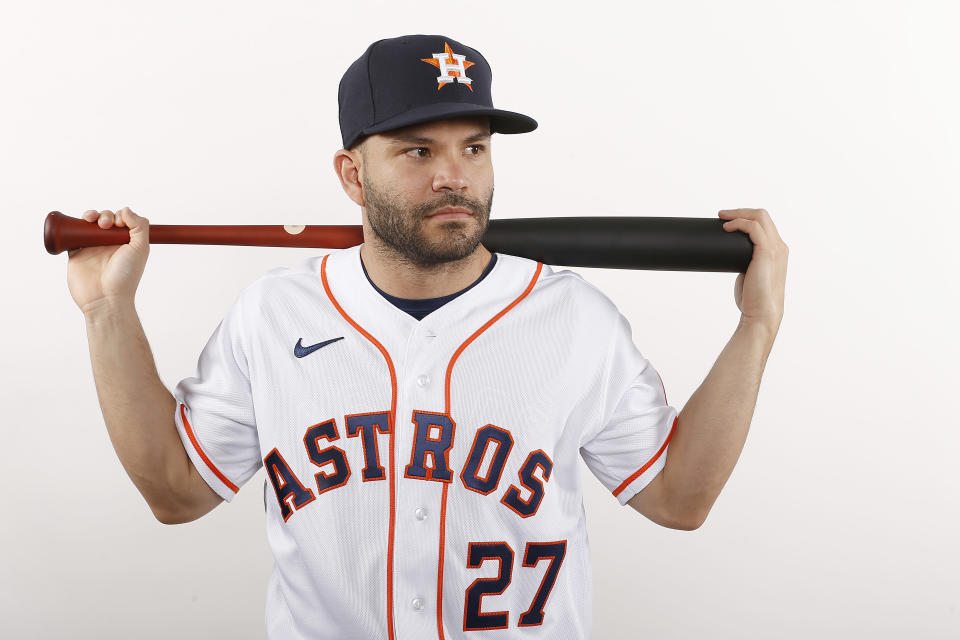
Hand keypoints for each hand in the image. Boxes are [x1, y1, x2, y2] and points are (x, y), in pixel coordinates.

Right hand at [67, 207, 149, 314]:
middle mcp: (110, 244)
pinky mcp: (76, 252)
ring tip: (92, 219)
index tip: (120, 223)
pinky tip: (80, 223)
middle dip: (106, 215)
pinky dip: (74, 225)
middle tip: (107, 224)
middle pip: (106, 219)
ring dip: (91, 215)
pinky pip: (72, 234)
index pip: (123, 220)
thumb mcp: (140, 249)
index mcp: (127, 243)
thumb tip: (126, 209)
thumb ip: (139, 226)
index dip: (121, 216)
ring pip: (89, 224)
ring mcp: (92, 247)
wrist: (105, 298)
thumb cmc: (125, 276)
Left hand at [718, 208, 787, 334]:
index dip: (747, 217)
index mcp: (777, 251)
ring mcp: (775, 249)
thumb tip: (727, 260)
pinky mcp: (766, 253)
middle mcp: (779, 247)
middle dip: (741, 211)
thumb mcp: (748, 275)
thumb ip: (743, 264)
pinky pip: (753, 228)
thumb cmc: (753, 298)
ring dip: (739, 213)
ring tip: (722, 217)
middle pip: (762, 216)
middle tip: (721, 215)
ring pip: (759, 217)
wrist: (760, 312)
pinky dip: (739, 223)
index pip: (765, 224)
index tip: (728, 220)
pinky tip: (727, 227)